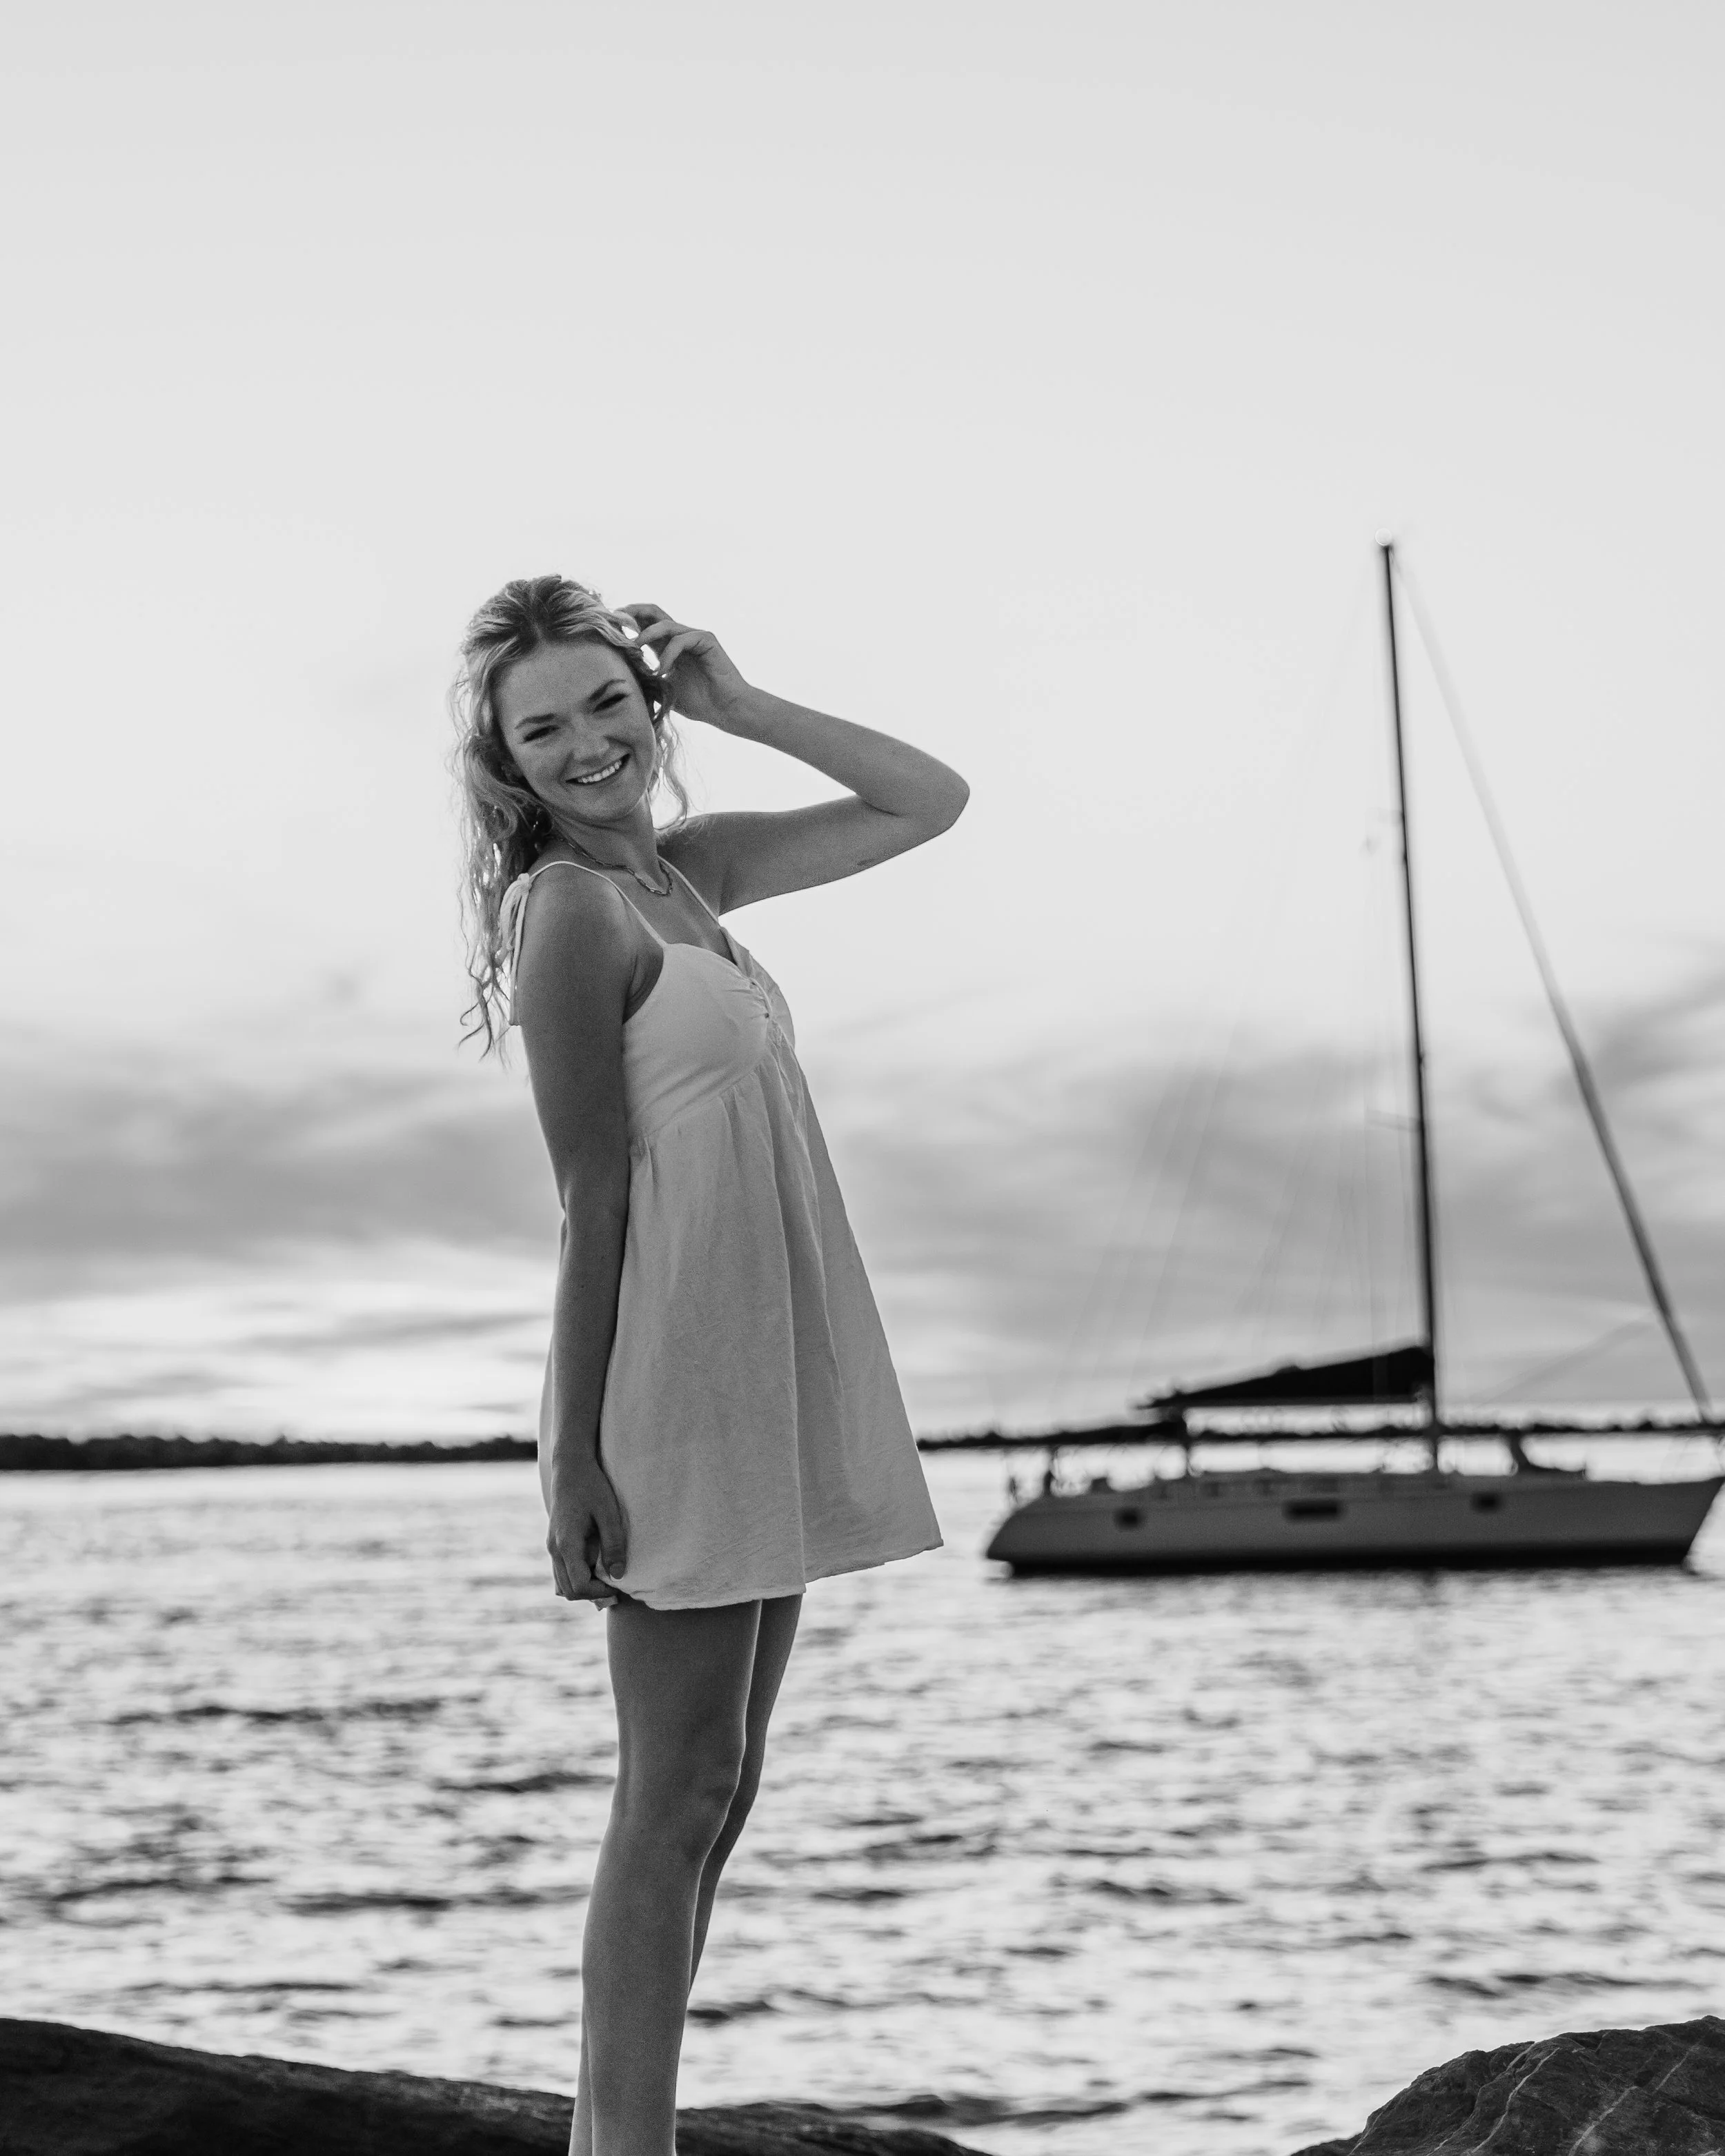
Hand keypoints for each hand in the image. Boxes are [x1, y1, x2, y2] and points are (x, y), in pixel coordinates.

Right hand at [546, 1463, 627, 1607]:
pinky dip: (577, 1576)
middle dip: (592, 1593)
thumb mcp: (608, 1513)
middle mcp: (554, 1549)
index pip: (579, 1586)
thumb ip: (613, 1545)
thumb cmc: (592, 1486)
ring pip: (563, 1584)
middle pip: (569, 1591)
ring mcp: (552, 1547)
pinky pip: (562, 1571)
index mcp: (566, 1544)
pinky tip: (596, 1566)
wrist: (570, 1467)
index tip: (618, 1584)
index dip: (600, 1592)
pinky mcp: (554, 1543)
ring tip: (607, 1577)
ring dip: (584, 1586)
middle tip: (616, 1584)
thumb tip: (618, 1575)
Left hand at [622, 601, 750, 731]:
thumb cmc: (699, 703)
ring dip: (646, 634)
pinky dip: (669, 654)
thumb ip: (647, 679)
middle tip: (616, 620)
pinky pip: (682, 639)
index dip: (626, 621)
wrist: (727, 710)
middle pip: (653, 613)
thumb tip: (618, 677)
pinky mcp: (707, 640)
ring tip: (634, 647)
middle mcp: (680, 637)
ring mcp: (694, 636)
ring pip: (665, 624)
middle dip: (632, 613)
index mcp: (668, 647)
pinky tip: (662, 670)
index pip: (644, 624)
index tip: (608, 628)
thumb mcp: (664, 690)